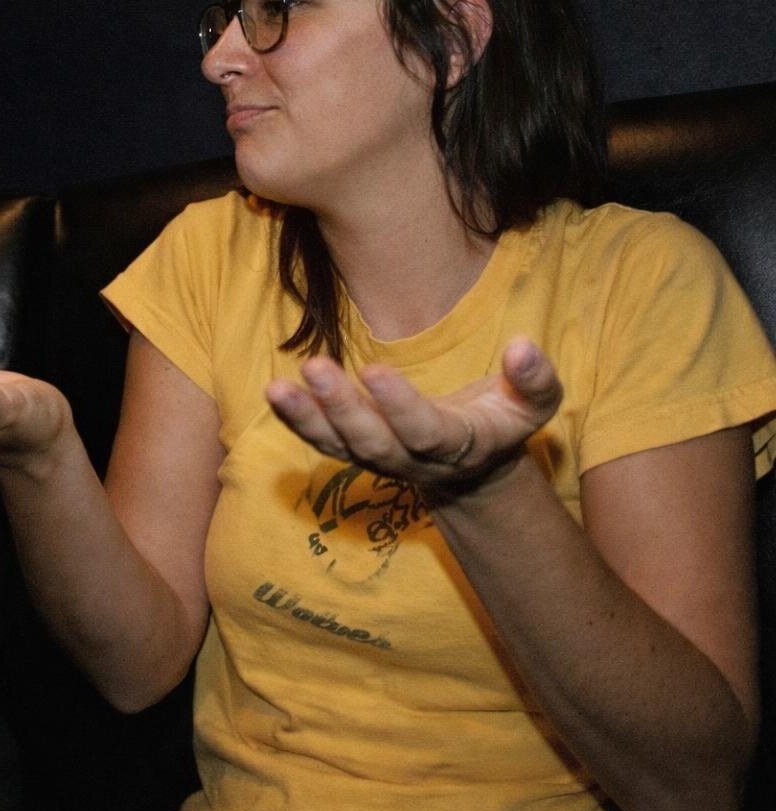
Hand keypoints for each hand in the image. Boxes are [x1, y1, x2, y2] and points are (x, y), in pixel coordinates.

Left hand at [265, 336, 561, 500]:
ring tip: (277, 388)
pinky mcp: (355, 450)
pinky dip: (297, 420)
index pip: (425, 431)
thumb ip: (534, 380)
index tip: (375, 369)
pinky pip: (321, 441)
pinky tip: (275, 394)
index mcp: (459, 445)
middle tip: (315, 369)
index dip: (400, 406)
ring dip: (307, 418)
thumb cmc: (503, 419)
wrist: (474, 464)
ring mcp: (380, 459)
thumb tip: (523, 346)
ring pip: (339, 447)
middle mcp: (413, 460)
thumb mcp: (534, 404)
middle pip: (373, 443)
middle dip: (342, 408)